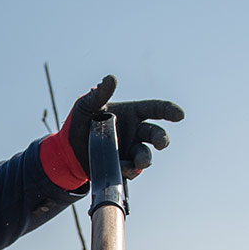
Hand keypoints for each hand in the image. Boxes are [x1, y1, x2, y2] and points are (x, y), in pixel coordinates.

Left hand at [65, 75, 183, 181]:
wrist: (68, 151)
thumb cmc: (80, 123)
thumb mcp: (85, 106)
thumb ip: (99, 94)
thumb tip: (110, 78)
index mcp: (132, 113)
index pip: (155, 109)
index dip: (169, 110)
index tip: (180, 115)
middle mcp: (135, 132)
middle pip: (157, 134)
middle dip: (162, 139)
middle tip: (160, 143)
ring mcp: (130, 151)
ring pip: (146, 155)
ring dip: (144, 159)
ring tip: (137, 163)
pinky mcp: (123, 167)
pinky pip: (132, 170)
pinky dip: (128, 170)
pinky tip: (121, 168)